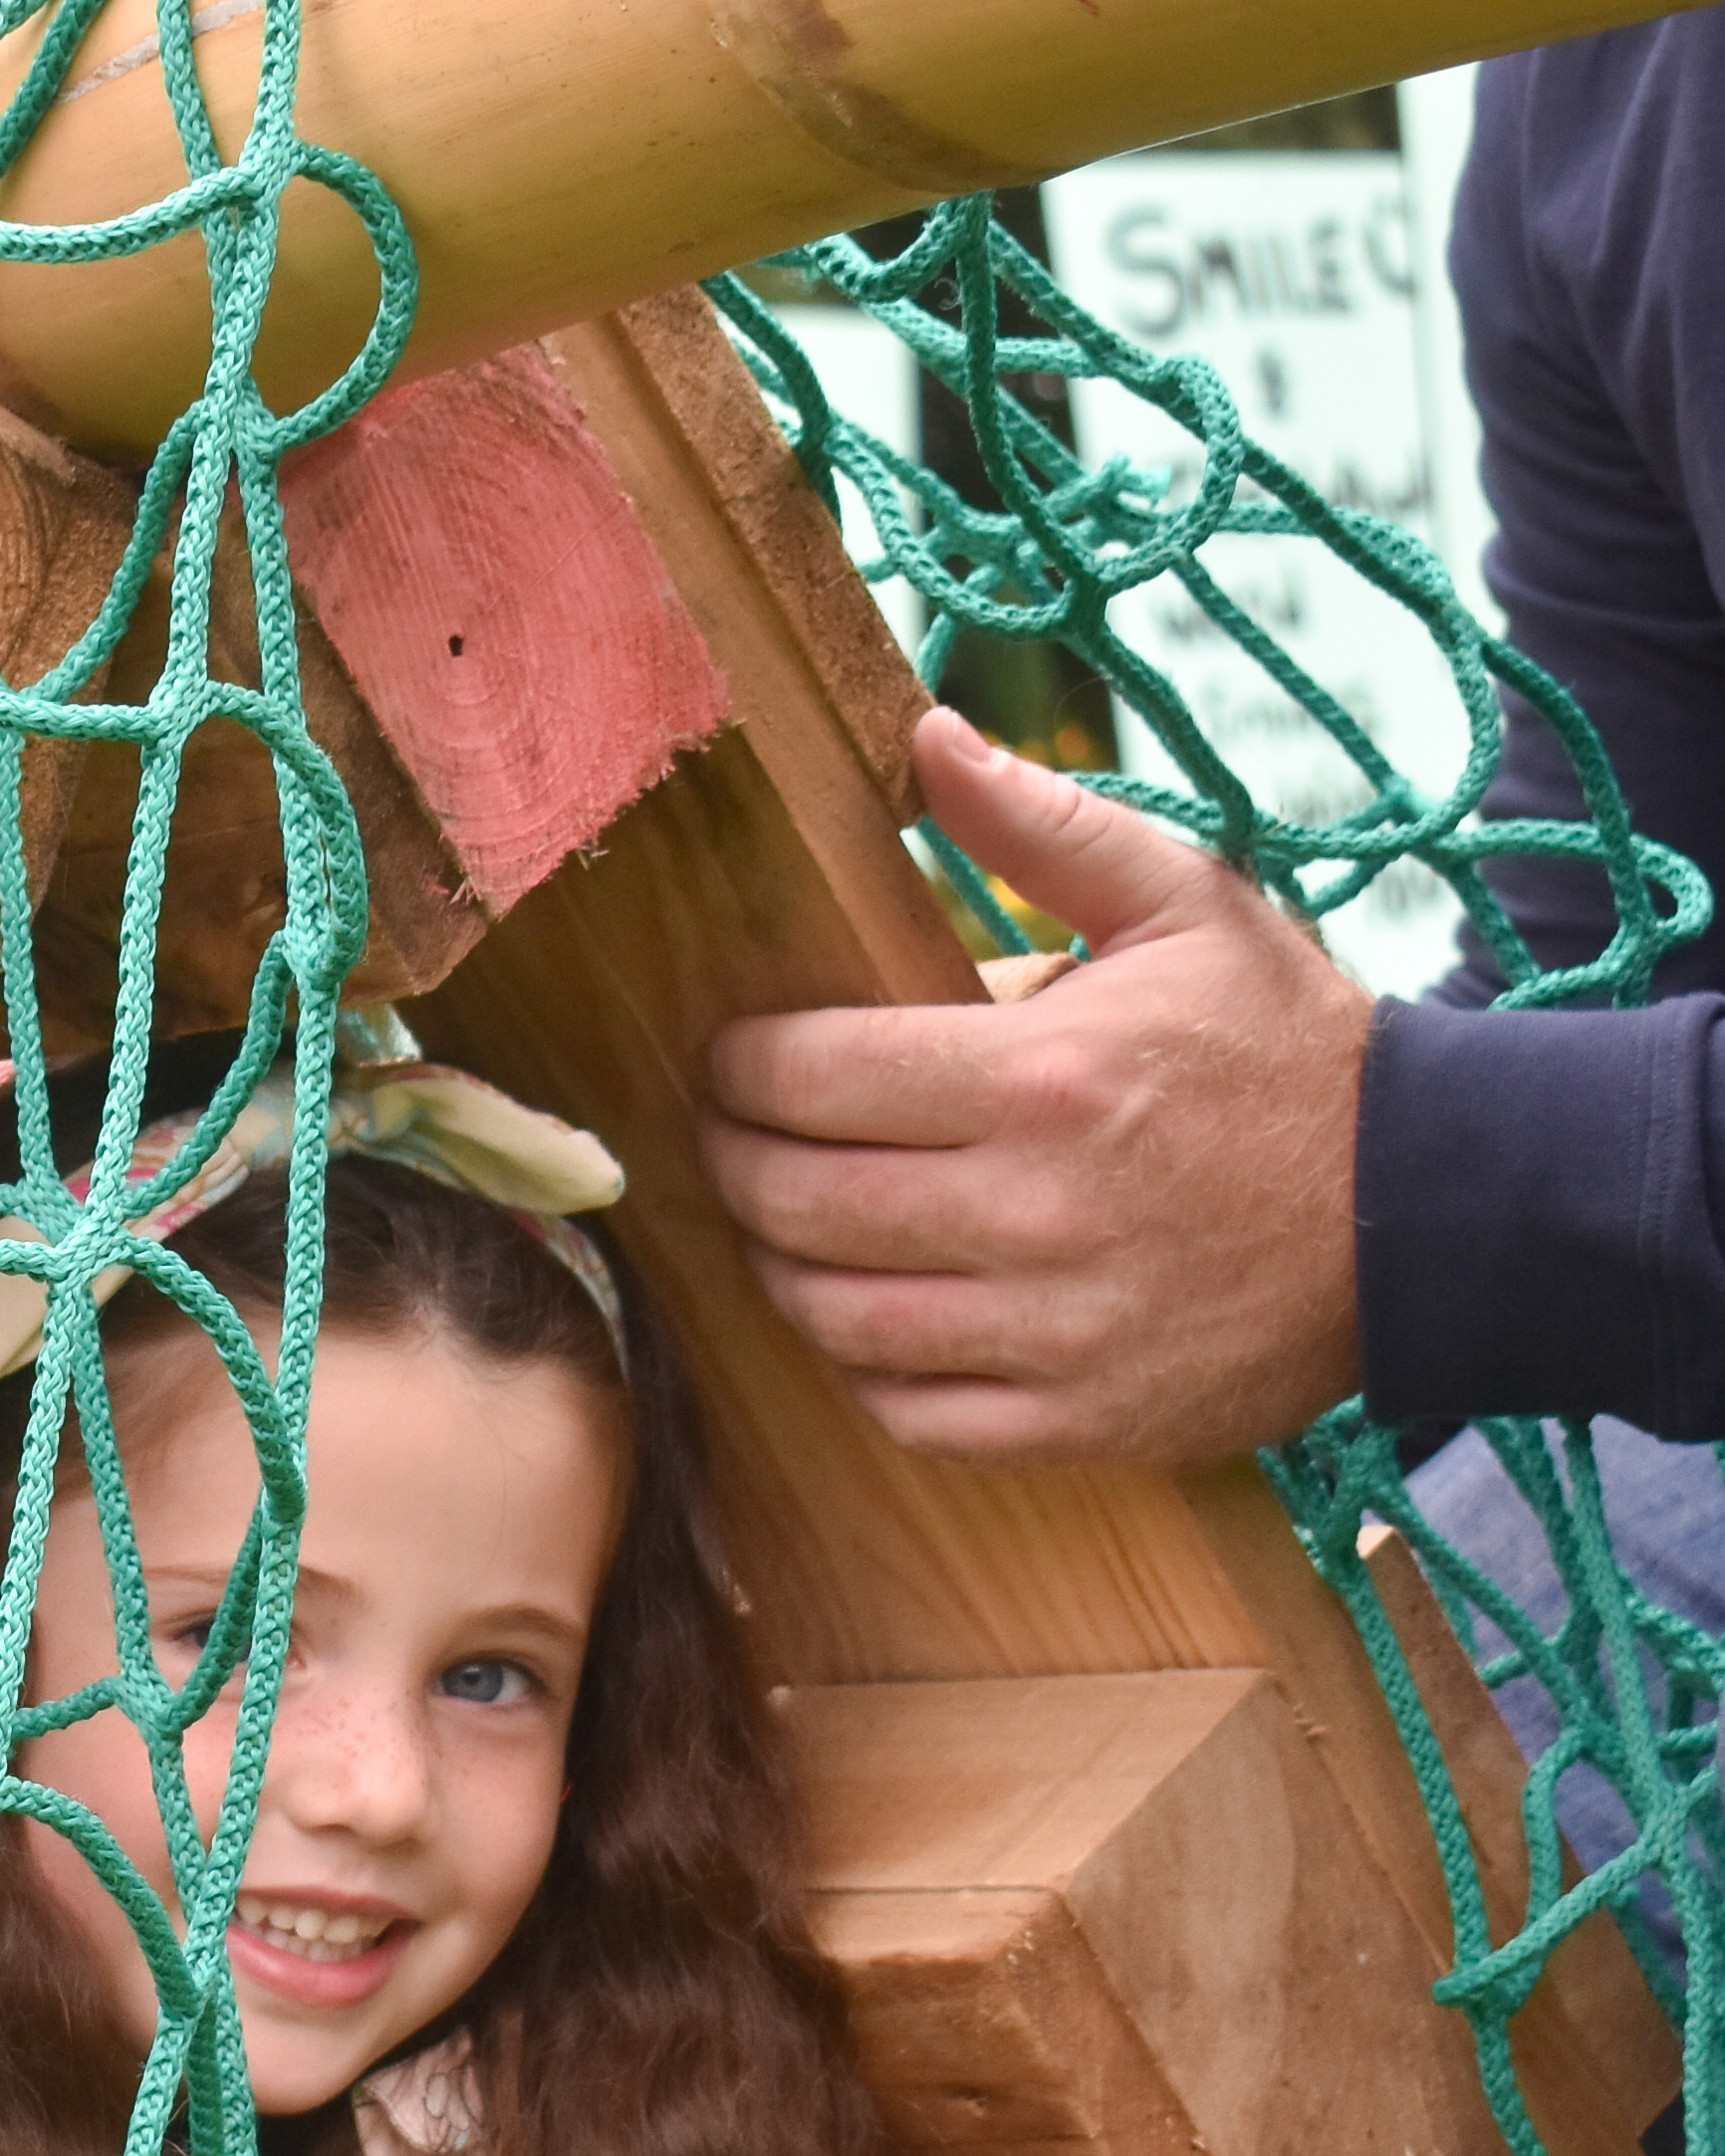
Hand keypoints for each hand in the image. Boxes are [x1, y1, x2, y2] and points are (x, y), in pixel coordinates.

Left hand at [698, 711, 1370, 1464]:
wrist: (1425, 1209)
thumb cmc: (1288, 1045)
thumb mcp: (1183, 904)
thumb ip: (1041, 825)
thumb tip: (923, 736)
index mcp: (1043, 1074)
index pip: (810, 1076)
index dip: (740, 1067)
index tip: (730, 1057)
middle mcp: (1036, 1211)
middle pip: (797, 1202)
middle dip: (735, 1163)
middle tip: (730, 1137)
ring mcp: (1057, 1330)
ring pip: (835, 1316)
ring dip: (781, 1268)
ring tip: (783, 1224)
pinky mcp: (1083, 1419)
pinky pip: (911, 1413)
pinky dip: (862, 1369)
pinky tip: (869, 1316)